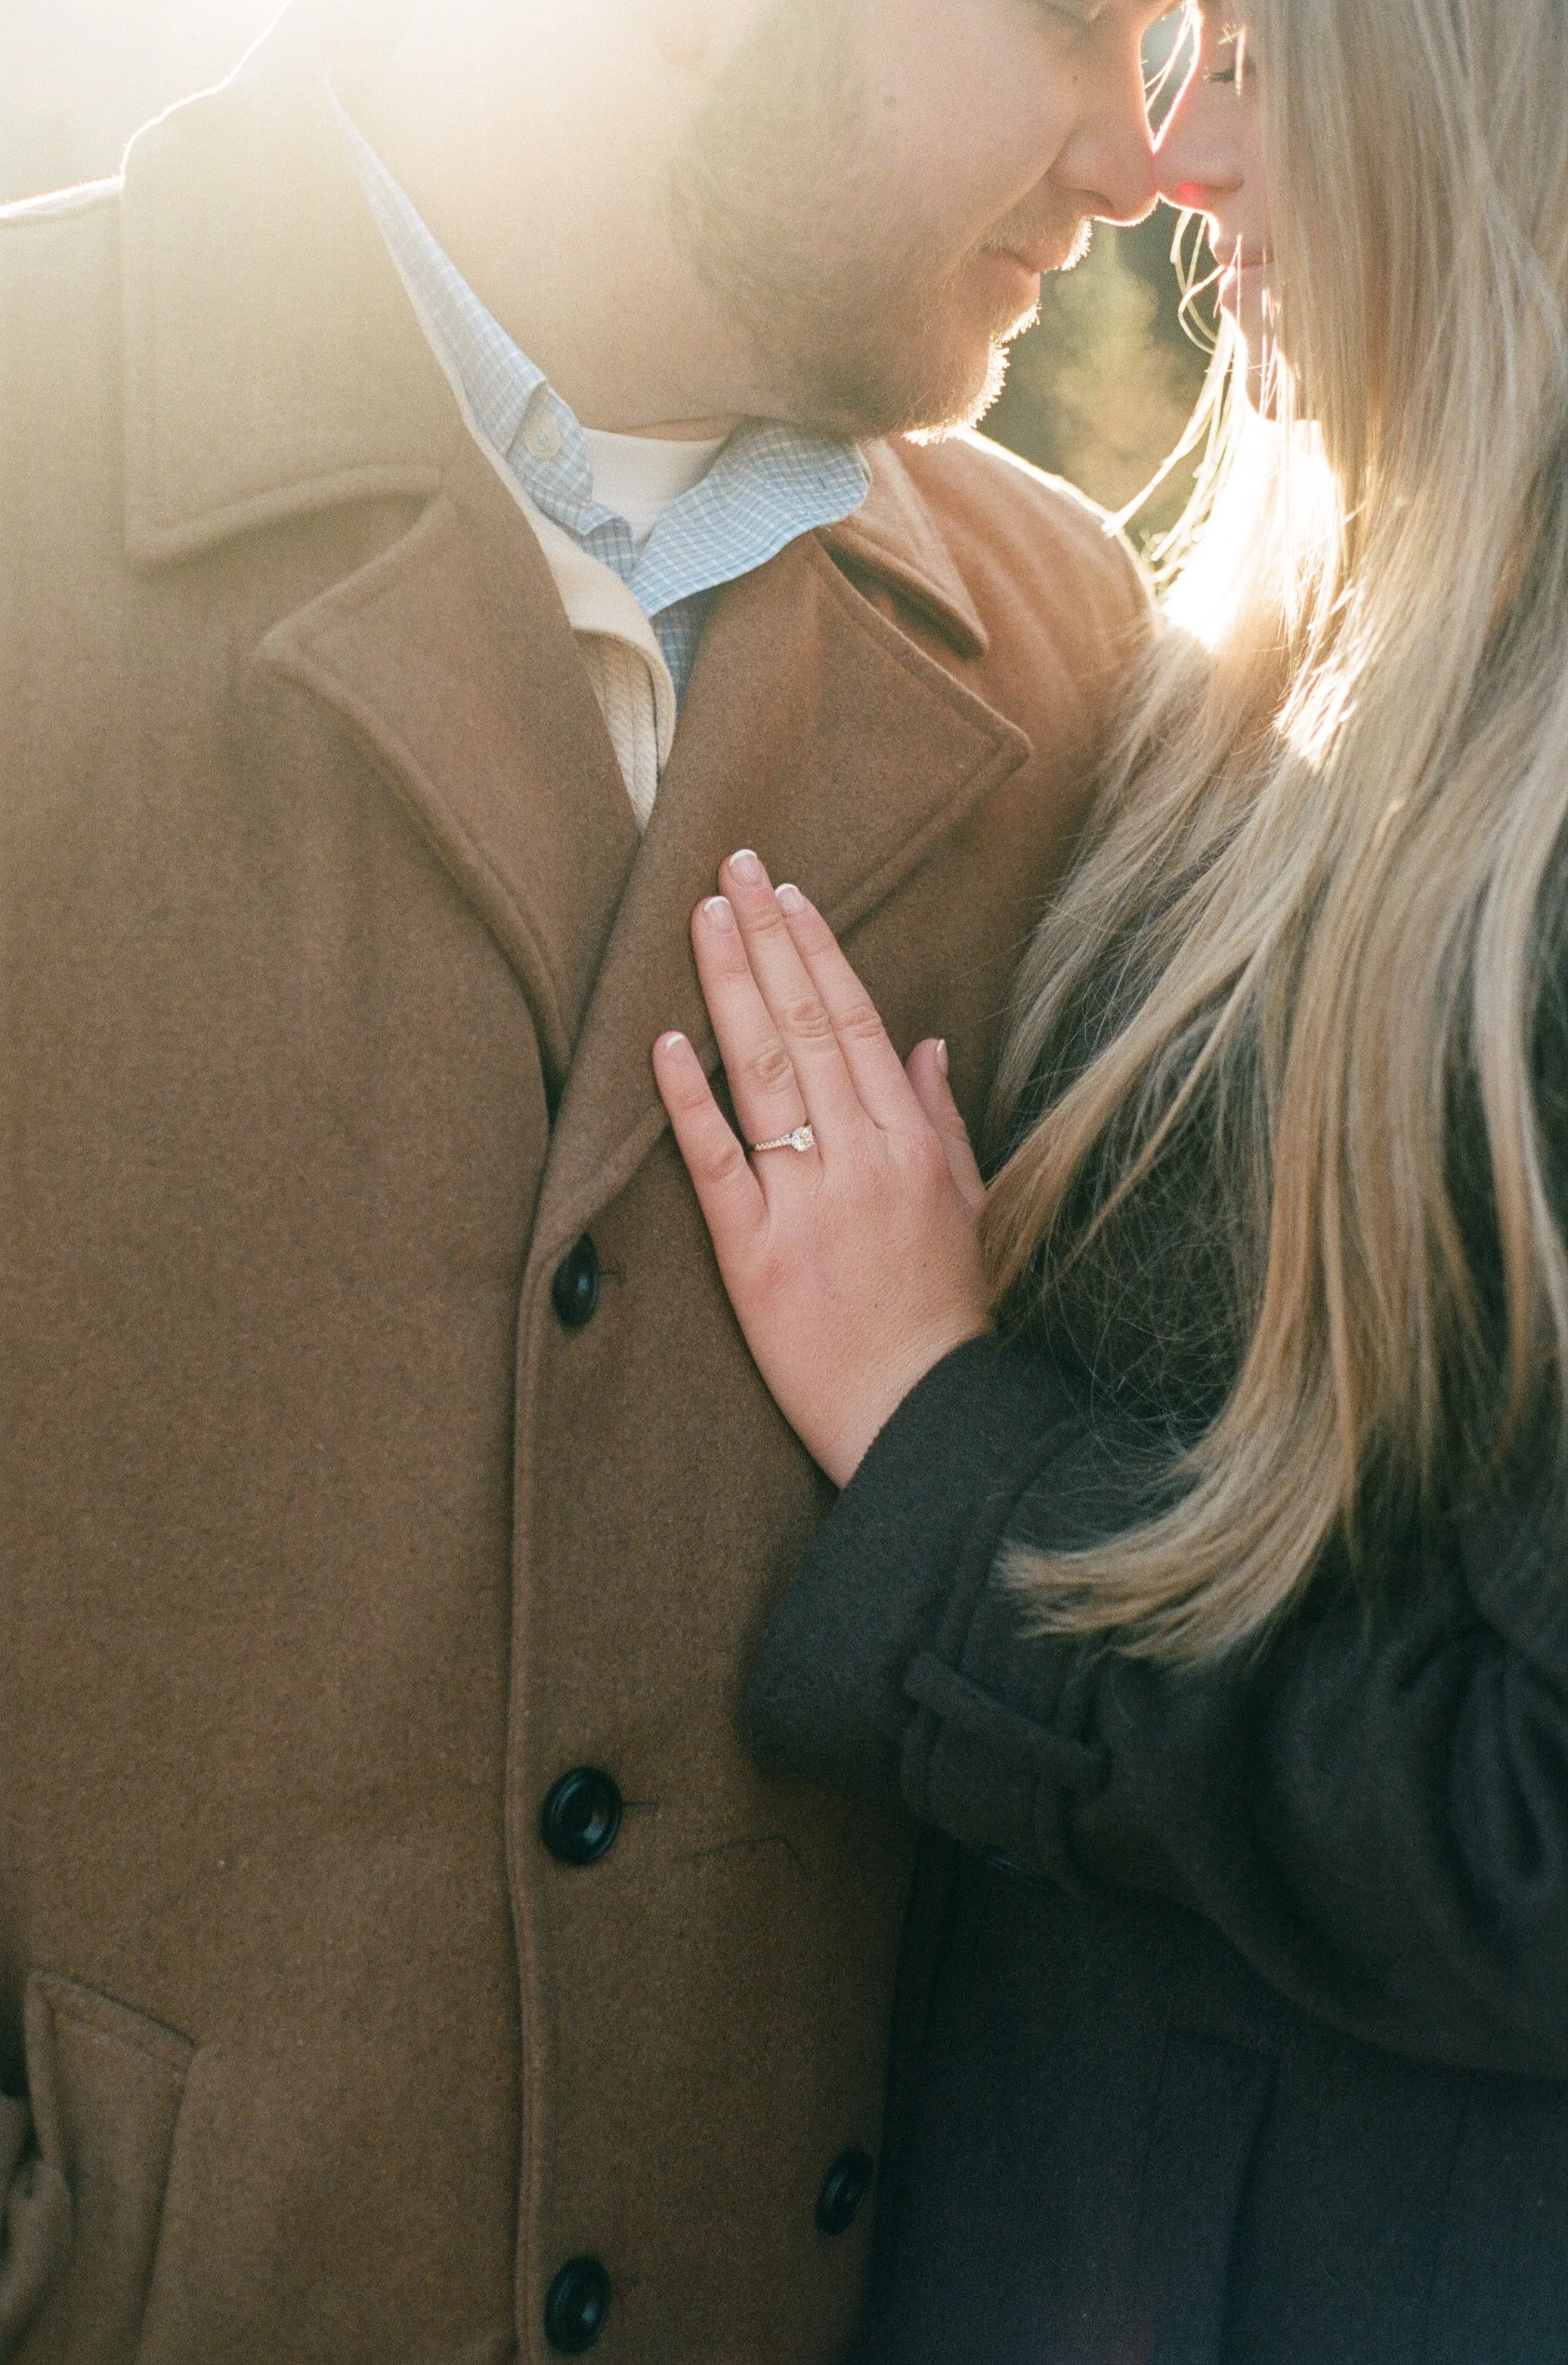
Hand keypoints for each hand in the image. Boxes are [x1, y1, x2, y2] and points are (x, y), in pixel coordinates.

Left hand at [652, 849, 991, 1486]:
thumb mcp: (970, 1206)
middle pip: (806, 1026)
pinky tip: (665, 1044)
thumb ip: (943, 1120)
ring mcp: (808, 1201)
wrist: (922, 1413)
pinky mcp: (757, 1253)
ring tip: (701, 919)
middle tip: (731, 867)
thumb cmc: (946, 1315)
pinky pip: (719, 1164)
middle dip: (768, 938)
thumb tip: (928, 1045)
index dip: (817, 952)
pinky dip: (691, 1101)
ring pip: (763, 1073)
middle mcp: (861, 1156)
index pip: (857, 1022)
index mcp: (911, 1142)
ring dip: (729, 988)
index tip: (788, 895)